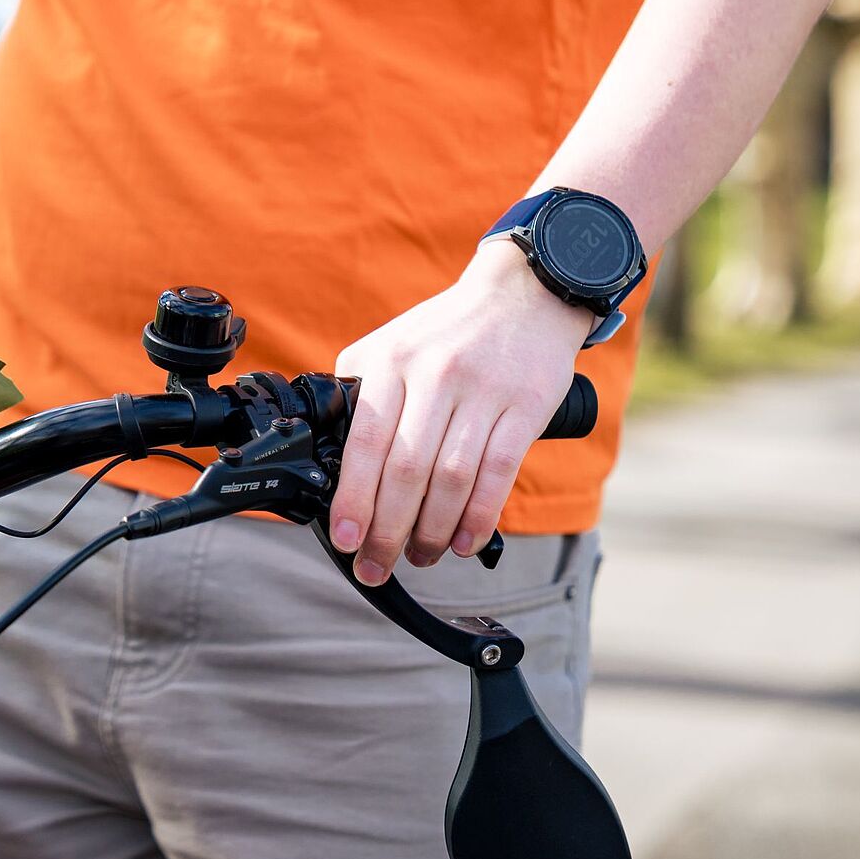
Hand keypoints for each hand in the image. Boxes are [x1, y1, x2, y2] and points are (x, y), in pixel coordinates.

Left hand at [329, 241, 592, 584]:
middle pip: (407, 469)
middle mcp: (435, 375)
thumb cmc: (446, 332)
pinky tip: (464, 542)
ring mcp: (483, 391)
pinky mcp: (526, 406)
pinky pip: (498, 472)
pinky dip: (479, 516)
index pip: (366, 441)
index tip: (345, 539)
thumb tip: (333, 462)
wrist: (524, 292)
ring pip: (452, 477)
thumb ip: (361, 395)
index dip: (354, 496)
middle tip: (376, 566)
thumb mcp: (390, 345)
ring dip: (432, 530)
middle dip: (388, 530)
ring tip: (420, 558)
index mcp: (391, 362)